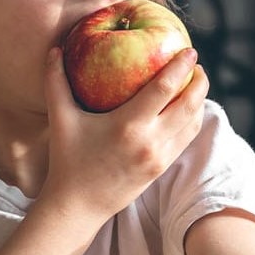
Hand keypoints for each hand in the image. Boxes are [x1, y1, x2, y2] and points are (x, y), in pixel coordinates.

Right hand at [39, 46, 208, 221]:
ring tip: (195, 83)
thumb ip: (56, 82)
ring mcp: (159, 157)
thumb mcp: (60, 119)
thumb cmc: (67, 160)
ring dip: (199, 100)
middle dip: (199, 81)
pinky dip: (192, 120)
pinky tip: (186, 108)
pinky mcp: (161, 168)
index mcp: (128, 125)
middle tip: (196, 64)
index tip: (189, 51)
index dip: (181, 67)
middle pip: (189, 104)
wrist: (78, 206)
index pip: (165, 88)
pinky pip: (185, 139)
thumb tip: (55, 48)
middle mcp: (150, 141)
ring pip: (192, 123)